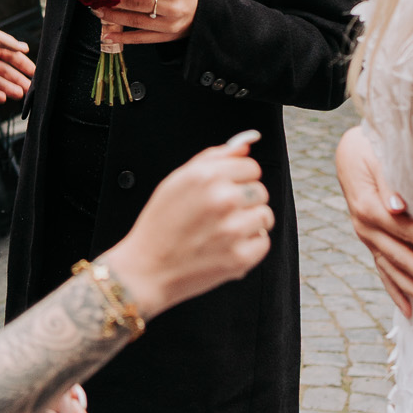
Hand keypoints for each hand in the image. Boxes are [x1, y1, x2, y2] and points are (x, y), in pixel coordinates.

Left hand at [0, 24, 33, 101]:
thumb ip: (10, 43)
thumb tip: (25, 48)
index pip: (12, 57)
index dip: (23, 64)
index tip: (34, 73)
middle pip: (5, 72)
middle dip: (18, 80)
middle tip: (29, 89)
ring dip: (8, 88)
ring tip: (19, 94)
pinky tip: (3, 98)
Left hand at [93, 0, 195, 45]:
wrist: (204, 13)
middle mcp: (173, 7)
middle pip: (138, 2)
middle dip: (115, 0)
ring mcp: (168, 25)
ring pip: (136, 21)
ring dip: (114, 17)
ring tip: (98, 11)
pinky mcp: (165, 38)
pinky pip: (141, 39)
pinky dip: (123, 38)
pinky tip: (108, 35)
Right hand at [100, 130, 273, 318]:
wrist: (147, 269)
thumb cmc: (161, 223)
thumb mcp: (177, 180)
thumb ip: (213, 157)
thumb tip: (247, 143)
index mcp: (206, 176)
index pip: (251, 166)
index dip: (237, 179)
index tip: (223, 192)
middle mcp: (223, 198)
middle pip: (260, 190)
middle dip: (244, 201)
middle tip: (219, 215)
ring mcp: (233, 229)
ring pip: (265, 216)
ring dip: (249, 223)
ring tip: (223, 231)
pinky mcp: (240, 257)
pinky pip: (263, 242)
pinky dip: (249, 246)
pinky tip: (225, 247)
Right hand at [335, 125, 412, 316]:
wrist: (349, 153)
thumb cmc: (370, 150)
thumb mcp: (378, 156)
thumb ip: (388, 180)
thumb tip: (398, 206)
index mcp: (367, 205)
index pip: (400, 227)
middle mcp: (364, 226)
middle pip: (396, 255)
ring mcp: (365, 236)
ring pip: (390, 268)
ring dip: (412, 289)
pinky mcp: (370, 241)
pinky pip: (382, 269)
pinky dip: (395, 290)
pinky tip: (408, 309)